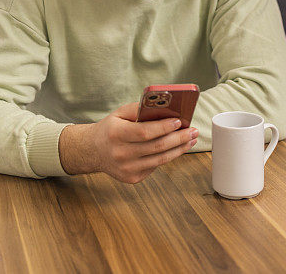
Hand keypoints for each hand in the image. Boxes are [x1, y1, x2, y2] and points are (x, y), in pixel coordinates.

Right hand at [59, 102, 197, 182]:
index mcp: (116, 134)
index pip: (144, 132)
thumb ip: (140, 109)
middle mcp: (121, 153)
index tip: (179, 122)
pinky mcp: (132, 178)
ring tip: (191, 139)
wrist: (93, 151)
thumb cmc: (110, 129)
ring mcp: (127, 168)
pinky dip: (168, 156)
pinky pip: (156, 166)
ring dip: (180, 149)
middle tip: (193, 130)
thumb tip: (165, 108)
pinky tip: (177, 148)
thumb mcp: (120, 113)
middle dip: (179, 138)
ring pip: (160, 159)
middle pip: (157, 147)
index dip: (164, 127)